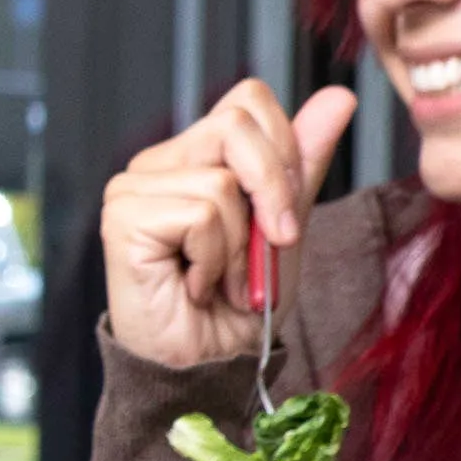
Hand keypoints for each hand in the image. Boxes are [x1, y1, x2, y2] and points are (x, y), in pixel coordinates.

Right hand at [102, 80, 358, 372]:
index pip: (246, 102)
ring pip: (221, 181)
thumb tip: (336, 97)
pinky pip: (201, 215)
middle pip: (236, 124)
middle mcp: (156, 164)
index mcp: (192, 156)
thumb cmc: (240, 303)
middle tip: (272, 243)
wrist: (209, 363)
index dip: (282, 149)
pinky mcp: (123, 217)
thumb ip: (301, 162)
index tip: (287, 212)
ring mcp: (132, 188)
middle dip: (274, 190)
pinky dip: (215, 259)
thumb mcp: (285, 225)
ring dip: (241, 245)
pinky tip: (194, 285)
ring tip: (222, 278)